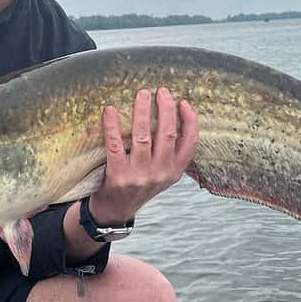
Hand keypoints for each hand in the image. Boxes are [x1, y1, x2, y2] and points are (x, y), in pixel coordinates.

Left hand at [88, 87, 198, 224]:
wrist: (116, 210)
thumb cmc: (140, 185)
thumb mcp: (163, 174)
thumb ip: (170, 153)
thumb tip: (172, 115)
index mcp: (174, 171)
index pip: (190, 143)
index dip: (190, 121)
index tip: (184, 103)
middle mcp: (160, 173)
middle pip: (167, 134)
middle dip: (166, 109)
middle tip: (162, 91)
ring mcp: (139, 175)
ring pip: (143, 136)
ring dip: (143, 112)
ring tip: (142, 94)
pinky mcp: (118, 175)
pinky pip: (115, 144)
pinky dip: (112, 125)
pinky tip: (110, 110)